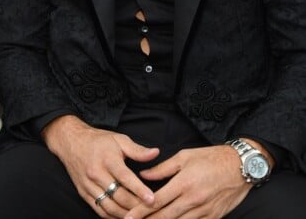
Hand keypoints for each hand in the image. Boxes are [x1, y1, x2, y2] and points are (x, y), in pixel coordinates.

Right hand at [43, 116, 156, 217]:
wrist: (70, 141)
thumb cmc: (98, 140)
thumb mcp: (118, 139)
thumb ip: (137, 149)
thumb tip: (155, 153)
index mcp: (107, 158)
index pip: (125, 177)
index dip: (139, 190)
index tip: (152, 199)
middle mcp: (96, 173)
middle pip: (119, 196)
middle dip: (136, 206)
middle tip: (151, 210)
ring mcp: (88, 185)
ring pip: (110, 207)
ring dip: (126, 214)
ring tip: (140, 216)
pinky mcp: (83, 193)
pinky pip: (100, 210)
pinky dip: (113, 216)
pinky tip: (124, 215)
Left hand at [126, 145, 252, 218]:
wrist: (240, 167)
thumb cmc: (210, 158)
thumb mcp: (184, 156)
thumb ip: (162, 168)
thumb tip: (143, 175)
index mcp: (183, 183)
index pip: (157, 201)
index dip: (140, 211)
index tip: (128, 216)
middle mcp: (193, 200)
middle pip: (165, 217)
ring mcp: (204, 211)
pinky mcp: (214, 218)